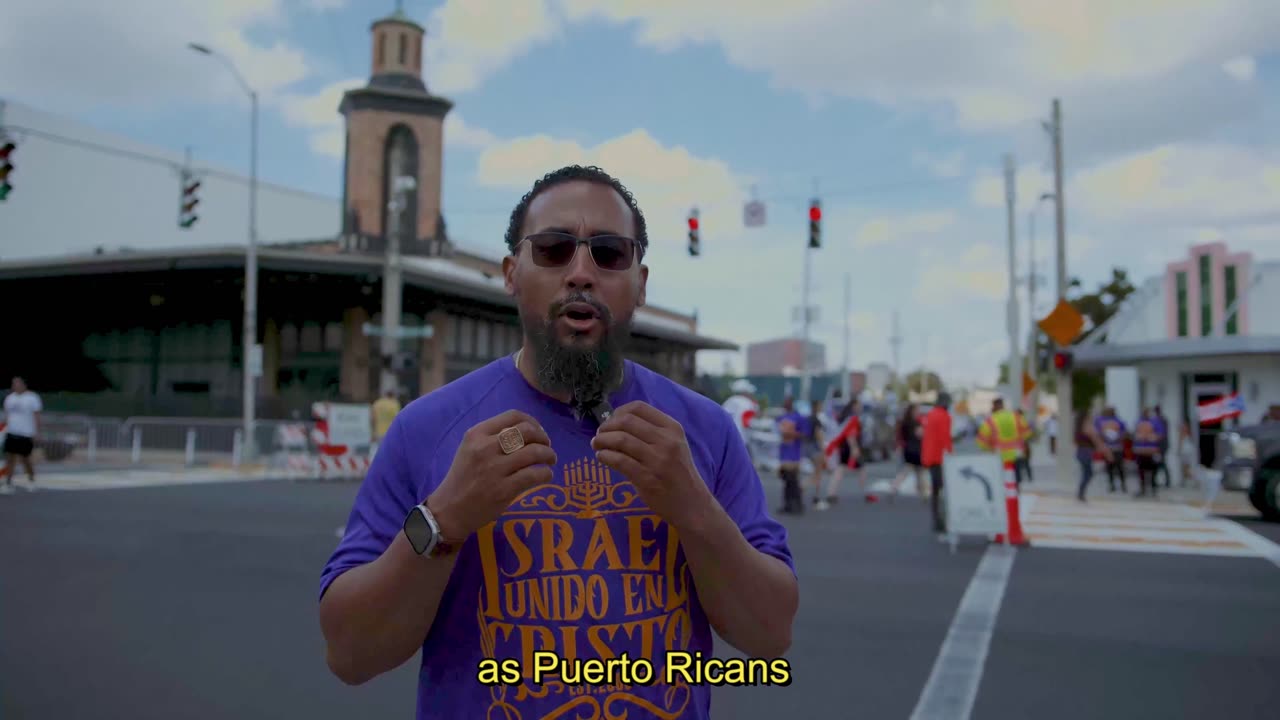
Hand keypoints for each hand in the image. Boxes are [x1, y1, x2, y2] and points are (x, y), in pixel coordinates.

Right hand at [427, 410, 556, 541]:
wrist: (449, 510)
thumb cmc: (463, 478)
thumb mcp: (470, 449)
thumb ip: (493, 437)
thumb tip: (527, 431)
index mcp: (477, 434)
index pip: (513, 416)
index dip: (533, 422)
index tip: (538, 432)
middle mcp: (485, 447)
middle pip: (527, 431)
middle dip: (543, 438)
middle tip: (546, 447)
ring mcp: (495, 469)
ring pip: (535, 452)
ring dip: (549, 455)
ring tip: (550, 460)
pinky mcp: (504, 489)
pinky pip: (535, 475)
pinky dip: (546, 473)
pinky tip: (545, 476)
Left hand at [591, 401, 712, 529]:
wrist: (692, 503)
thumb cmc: (679, 472)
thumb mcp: (673, 445)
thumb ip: (651, 432)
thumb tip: (616, 422)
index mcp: (672, 428)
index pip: (639, 407)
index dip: (618, 412)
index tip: (611, 422)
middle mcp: (666, 441)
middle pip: (626, 421)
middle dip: (607, 426)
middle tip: (599, 435)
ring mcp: (657, 460)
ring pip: (620, 439)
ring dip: (602, 441)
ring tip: (597, 445)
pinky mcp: (647, 478)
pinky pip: (619, 461)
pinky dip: (604, 456)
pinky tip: (602, 458)